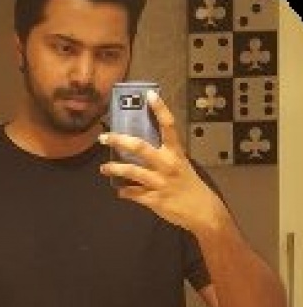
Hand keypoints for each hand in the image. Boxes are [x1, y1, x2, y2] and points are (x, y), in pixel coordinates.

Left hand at [99, 91, 224, 233]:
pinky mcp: (154, 199)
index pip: (168, 126)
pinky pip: (132, 193)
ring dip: (113, 169)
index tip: (149, 95)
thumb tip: (141, 148)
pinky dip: (124, 192)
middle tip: (104, 137)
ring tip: (103, 168)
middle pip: (140, 147)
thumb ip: (163, 156)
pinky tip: (120, 190)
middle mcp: (167, 165)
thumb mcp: (181, 165)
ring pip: (131, 171)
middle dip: (119, 140)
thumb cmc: (190, 186)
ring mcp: (159, 182)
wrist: (203, 212)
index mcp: (176, 154)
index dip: (160, 109)